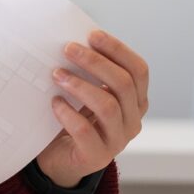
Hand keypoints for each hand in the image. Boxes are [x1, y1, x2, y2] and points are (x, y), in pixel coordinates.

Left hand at [36, 30, 150, 187]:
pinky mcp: (96, 157)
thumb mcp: (86, 93)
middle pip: (124, 84)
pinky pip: (85, 132)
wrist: (60, 159)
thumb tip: (72, 38)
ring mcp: (117, 140)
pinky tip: (55, 103)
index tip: (92, 34)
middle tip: (68, 48)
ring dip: (80, 85)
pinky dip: (68, 114)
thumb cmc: (73, 118)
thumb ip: (88, 72)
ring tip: (57, 74)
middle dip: (95, 62)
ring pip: (108, 106)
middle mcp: (132, 120)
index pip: (139, 70)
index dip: (118, 50)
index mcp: (135, 101)